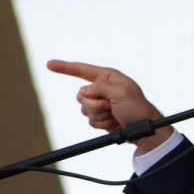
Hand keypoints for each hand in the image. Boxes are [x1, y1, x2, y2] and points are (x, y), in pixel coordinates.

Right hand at [47, 60, 173, 153]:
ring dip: (100, 116)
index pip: (82, 70)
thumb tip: (85, 91)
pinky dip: (102, 123)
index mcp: (108, 77)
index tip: (49, 64)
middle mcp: (103, 89)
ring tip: (115, 115)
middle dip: (94, 105)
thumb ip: (100, 87)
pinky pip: (90, 121)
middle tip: (111, 107)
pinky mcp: (101, 116)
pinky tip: (114, 122)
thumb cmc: (137, 108)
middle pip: (81, 96)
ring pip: (84, 110)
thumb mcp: (121, 92)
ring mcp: (101, 103)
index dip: (65, 67)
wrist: (143, 130)